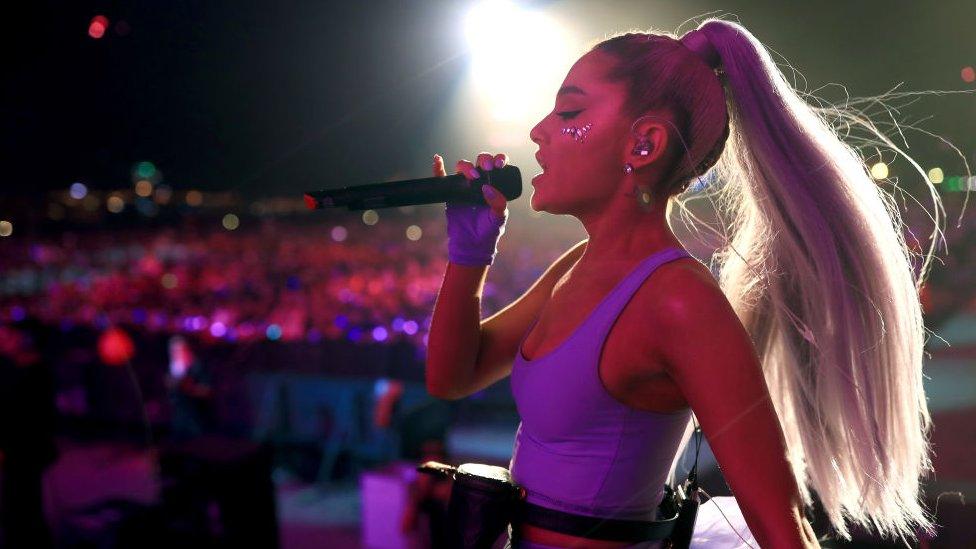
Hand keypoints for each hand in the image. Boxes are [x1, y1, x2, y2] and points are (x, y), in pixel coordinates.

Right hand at [434, 151, 509, 265]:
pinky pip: (442, 177)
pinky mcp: (450, 193)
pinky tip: (437, 160)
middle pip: (480, 161)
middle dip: (484, 159)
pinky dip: (438, 168)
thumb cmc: (488, 230)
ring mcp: (464, 186)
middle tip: (486, 168)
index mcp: (495, 184)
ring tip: (472, 176)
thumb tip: (487, 188)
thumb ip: (498, 204)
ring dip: (466, 166)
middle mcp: (480, 181)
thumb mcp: (498, 217)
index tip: (499, 164)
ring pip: (463, 167)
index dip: (499, 159)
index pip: (497, 165)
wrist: (472, 243)